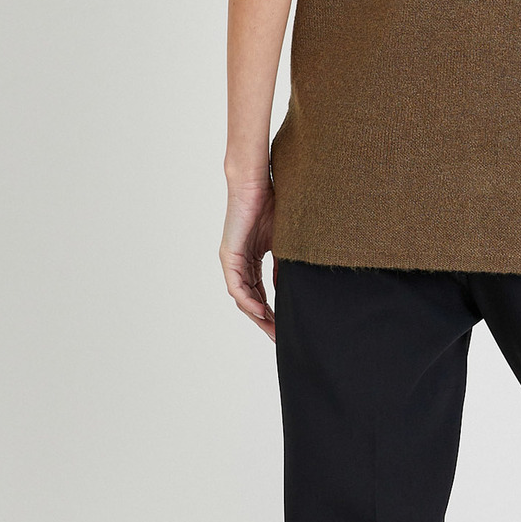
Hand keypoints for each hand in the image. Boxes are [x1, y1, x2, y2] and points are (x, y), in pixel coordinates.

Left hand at [220, 178, 276, 339]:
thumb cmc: (271, 204)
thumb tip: (291, 289)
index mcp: (251, 261)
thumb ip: (283, 266)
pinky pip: (237, 286)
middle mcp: (238, 264)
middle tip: (279, 337)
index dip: (272, 312)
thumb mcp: (283, 243)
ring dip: (257, 316)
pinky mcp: (229, 256)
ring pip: (242, 298)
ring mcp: (232, 261)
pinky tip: (261, 312)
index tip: (285, 327)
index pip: (260, 294)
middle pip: (250, 301)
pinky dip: (248, 301)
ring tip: (272, 330)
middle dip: (265, 321)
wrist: (256, 184)